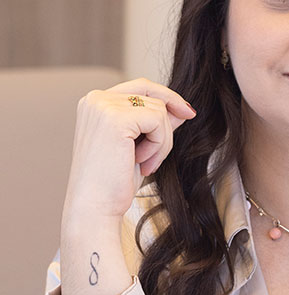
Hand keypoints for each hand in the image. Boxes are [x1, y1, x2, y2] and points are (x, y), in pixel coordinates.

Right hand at [63, 78, 195, 220]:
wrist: (95, 208)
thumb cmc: (114, 181)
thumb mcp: (140, 145)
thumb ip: (156, 123)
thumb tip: (180, 108)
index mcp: (94, 102)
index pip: (140, 85)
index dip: (167, 96)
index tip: (188, 112)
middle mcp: (96, 99)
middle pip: (152, 94)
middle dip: (168, 119)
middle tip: (183, 127)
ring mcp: (103, 107)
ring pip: (159, 110)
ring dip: (162, 140)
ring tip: (145, 163)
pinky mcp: (116, 118)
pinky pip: (158, 121)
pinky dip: (159, 145)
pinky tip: (143, 162)